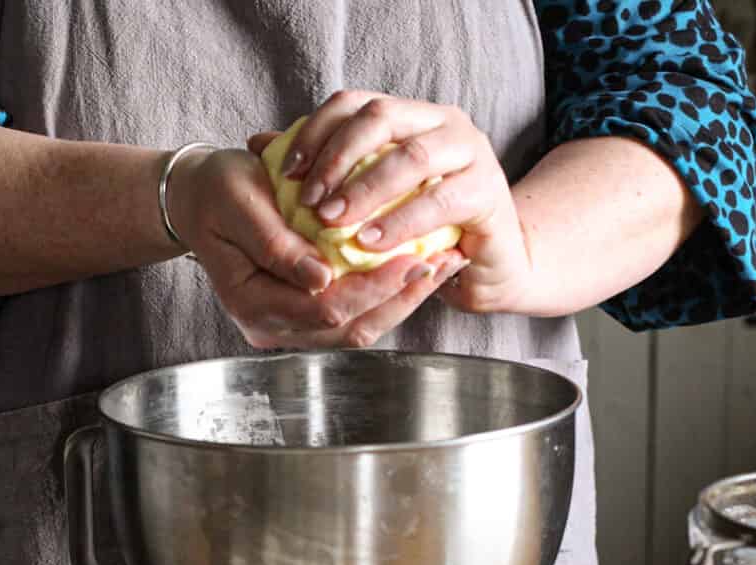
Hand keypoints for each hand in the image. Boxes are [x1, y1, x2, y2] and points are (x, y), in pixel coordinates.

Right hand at [165, 147, 466, 349]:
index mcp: (253, 305)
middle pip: (352, 328)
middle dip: (402, 297)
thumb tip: (321, 279)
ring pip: (361, 327)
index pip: (325, 309)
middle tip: (444, 264)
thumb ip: (276, 244)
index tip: (413, 258)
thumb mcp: (238, 202)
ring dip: (404, 299)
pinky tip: (419, 268)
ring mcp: (294, 329)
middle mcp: (275, 329)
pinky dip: (390, 294)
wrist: (200, 200)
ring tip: (443, 266)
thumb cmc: (217, 192)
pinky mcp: (311, 319)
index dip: (372, 287)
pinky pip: (358, 315)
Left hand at [248, 91, 532, 315]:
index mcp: (414, 117)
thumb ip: (328, 172)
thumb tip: (262, 145)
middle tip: (308, 201)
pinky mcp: (488, 192)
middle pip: (381, 118)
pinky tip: (372, 243)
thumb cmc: (430, 237)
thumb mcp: (373, 202)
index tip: (286, 173)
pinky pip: (440, 201)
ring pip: (410, 157)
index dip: (317, 132)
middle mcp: (445, 124)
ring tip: (334, 223)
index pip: (356, 104)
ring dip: (365, 190)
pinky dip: (401, 221)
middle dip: (337, 159)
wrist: (493, 269)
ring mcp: (472, 154)